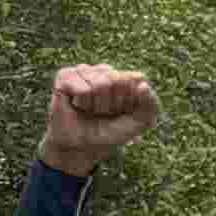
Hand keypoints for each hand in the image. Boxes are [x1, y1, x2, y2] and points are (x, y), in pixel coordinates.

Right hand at [41, 62, 161, 173]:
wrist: (80, 145)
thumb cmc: (110, 132)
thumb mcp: (138, 122)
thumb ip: (150, 105)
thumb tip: (143, 85)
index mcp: (126, 78)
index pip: (138, 79)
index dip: (132, 102)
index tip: (124, 113)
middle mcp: (106, 70)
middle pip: (119, 80)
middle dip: (114, 104)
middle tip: (104, 113)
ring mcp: (85, 70)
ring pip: (100, 84)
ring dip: (97, 105)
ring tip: (90, 109)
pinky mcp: (65, 75)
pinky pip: (83, 89)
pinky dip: (83, 102)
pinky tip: (76, 104)